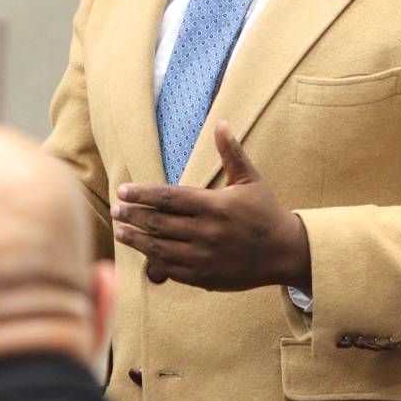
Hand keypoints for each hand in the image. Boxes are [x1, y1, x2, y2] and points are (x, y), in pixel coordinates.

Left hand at [111, 122, 311, 291]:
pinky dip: (153, 260)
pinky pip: (171, 269)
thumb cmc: (265, 212)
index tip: (123, 190)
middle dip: (132, 216)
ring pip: (159, 249)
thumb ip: (231, 153)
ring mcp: (204, 257)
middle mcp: (206, 232)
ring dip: (136, 240)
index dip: (142, 194)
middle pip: (158, 223)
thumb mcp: (251, 180)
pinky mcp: (204, 277)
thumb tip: (221, 123)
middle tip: (116, 209)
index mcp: (215, 206)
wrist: (285, 253)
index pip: (168, 198)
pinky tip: (142, 251)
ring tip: (119, 231)